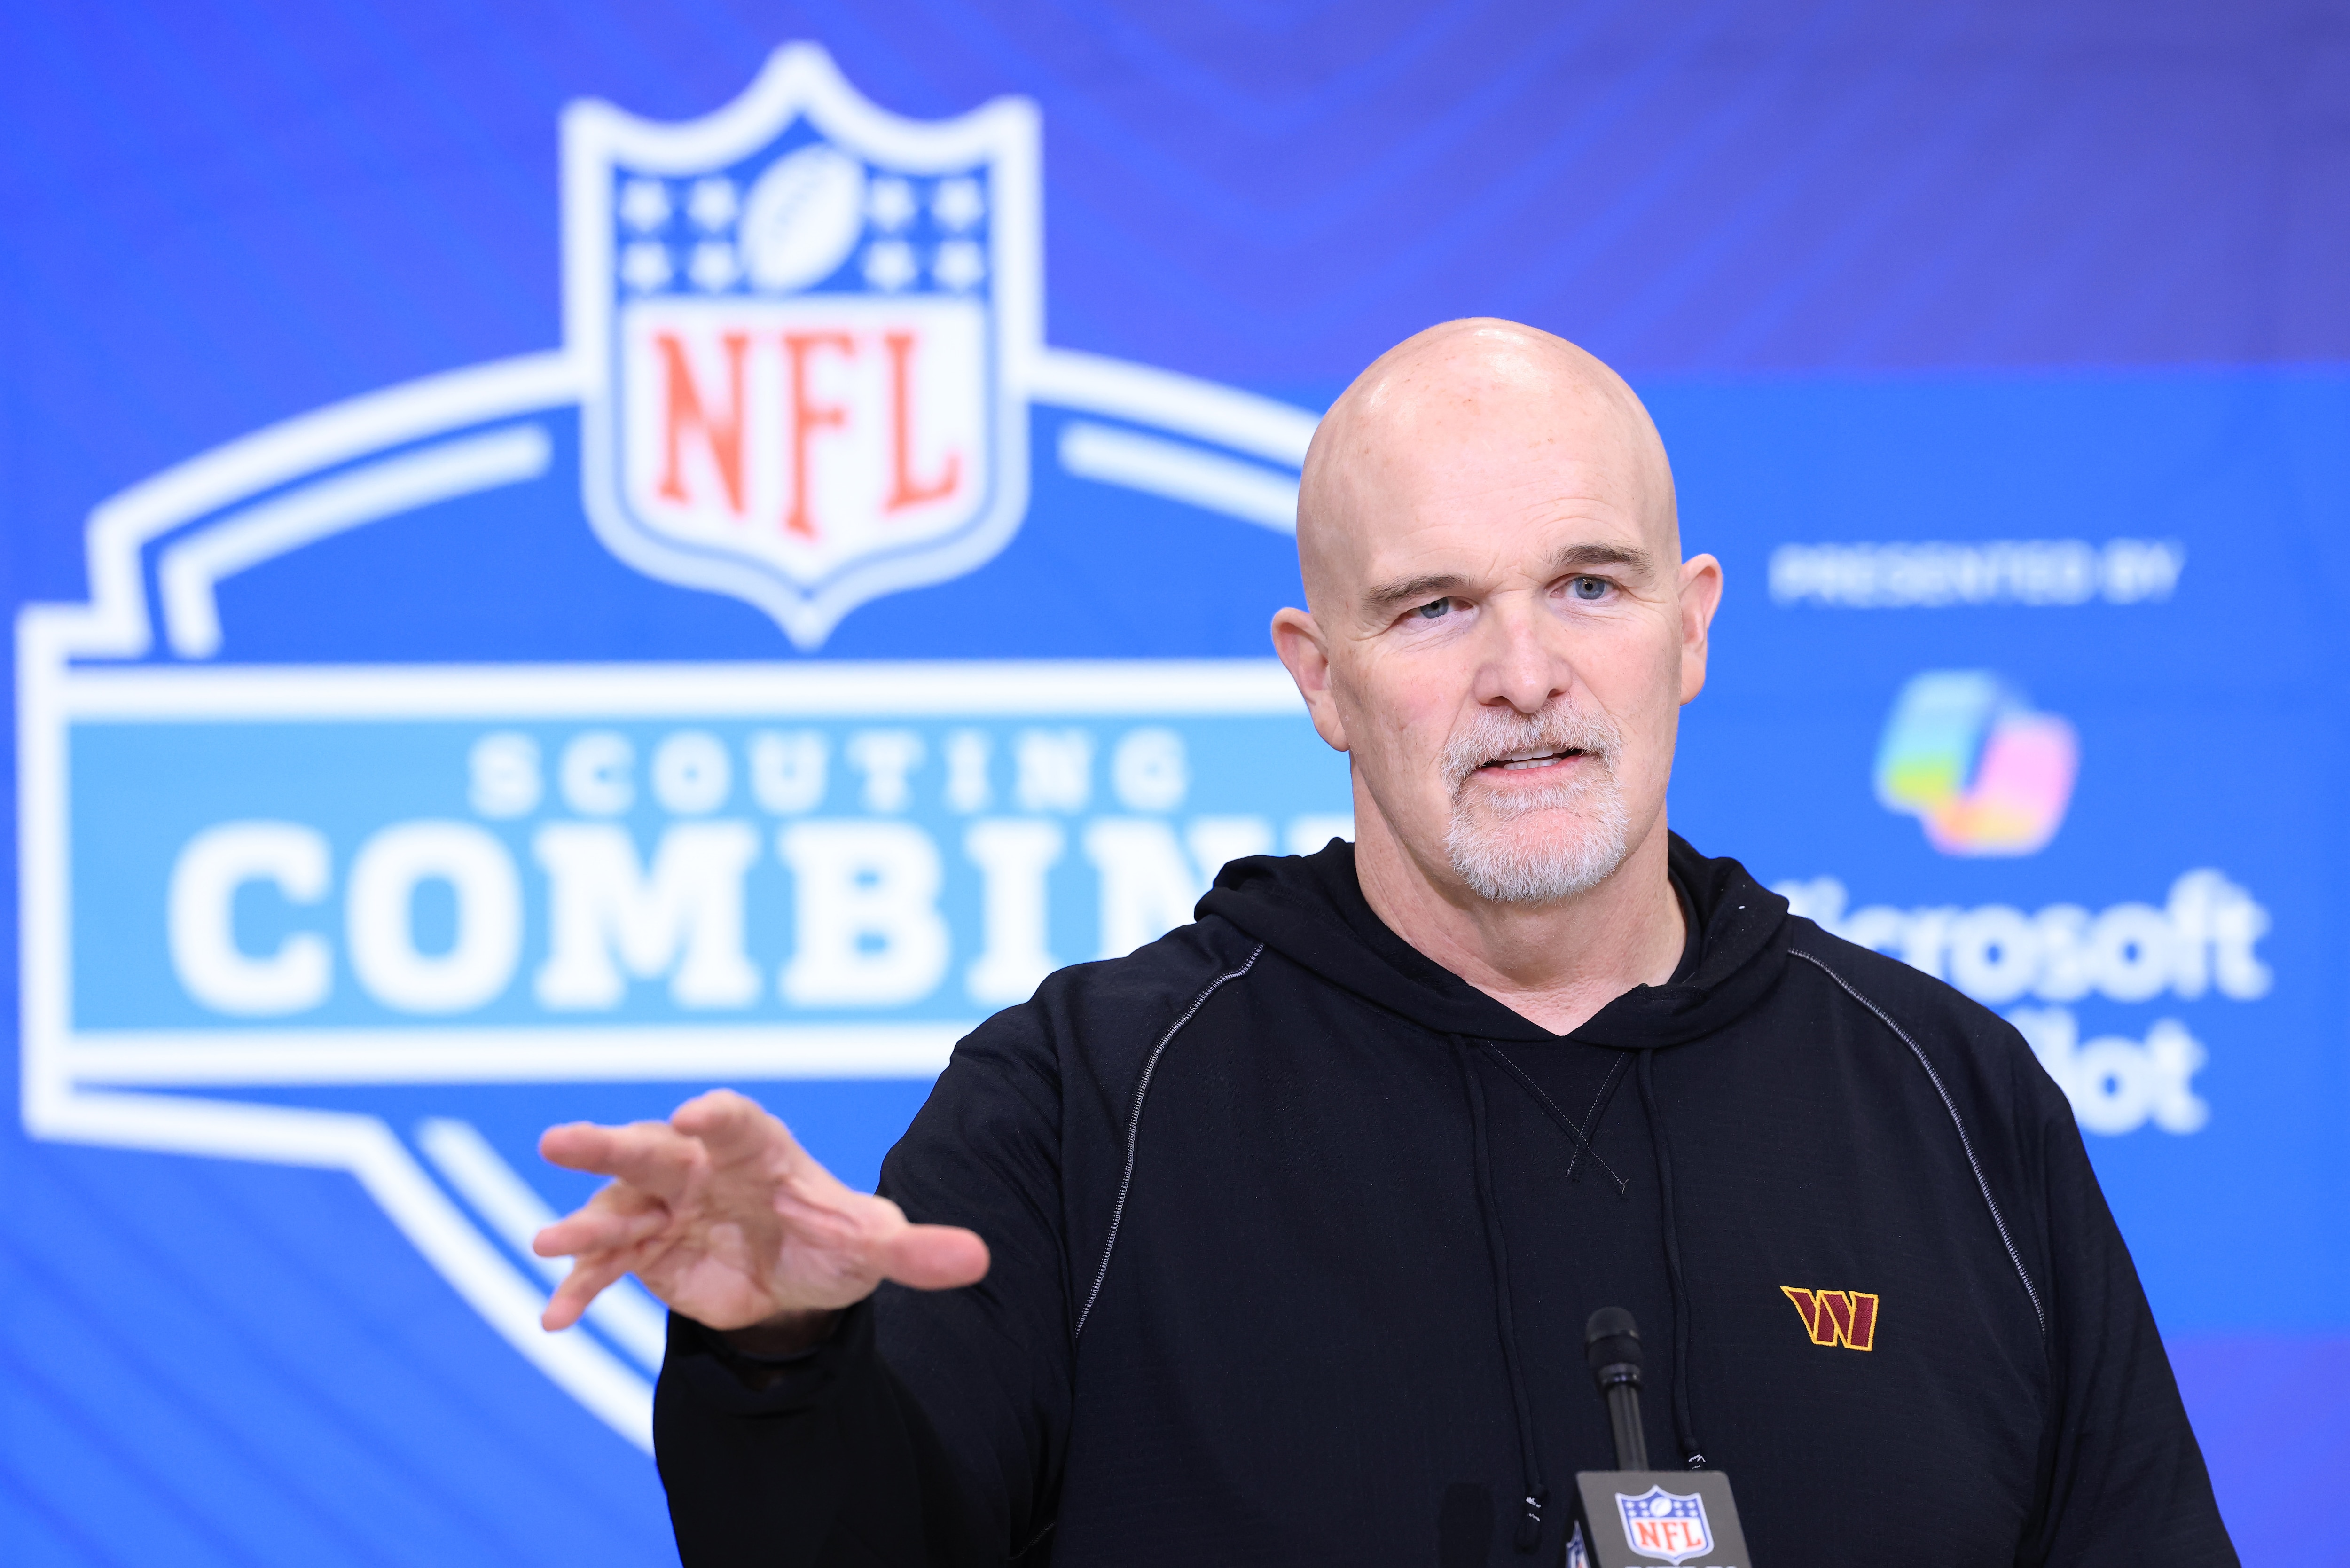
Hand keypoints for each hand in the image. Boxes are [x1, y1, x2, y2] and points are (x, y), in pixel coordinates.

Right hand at [532, 1088, 989, 1342]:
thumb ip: (919, 1250)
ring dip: (583, 1224)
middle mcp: (702, 1167)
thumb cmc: (832, 1238)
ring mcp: (666, 1206)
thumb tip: (980, 1260)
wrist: (794, 1278)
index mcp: (758, 1149)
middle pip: (653, 1147)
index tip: (694, 1115)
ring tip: (548, 1243)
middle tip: (559, 1138)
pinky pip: (606, 1266)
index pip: (736, 1123)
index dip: (716, 1117)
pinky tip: (555, 1320)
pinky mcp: (645, 1250)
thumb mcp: (875, 1245)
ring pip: (617, 1205)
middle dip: (609, 1143)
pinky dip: (580, 1288)